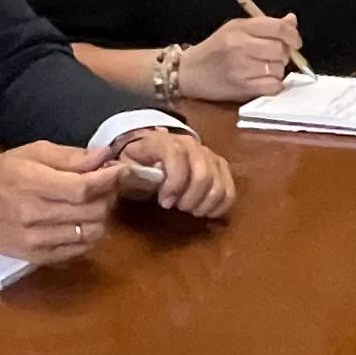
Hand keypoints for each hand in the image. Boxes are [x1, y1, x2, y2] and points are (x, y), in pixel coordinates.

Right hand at [0, 139, 124, 263]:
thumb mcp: (29, 153)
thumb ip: (68, 156)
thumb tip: (104, 156)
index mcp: (30, 183)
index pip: (82, 188)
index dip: (109, 180)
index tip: (122, 170)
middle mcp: (33, 216)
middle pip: (92, 212)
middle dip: (108, 196)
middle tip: (107, 184)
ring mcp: (36, 241)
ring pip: (91, 233)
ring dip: (102, 217)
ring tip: (95, 202)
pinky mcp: (38, 258)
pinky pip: (79, 250)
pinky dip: (89, 235)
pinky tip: (82, 220)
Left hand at [115, 129, 236, 220]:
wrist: (152, 147)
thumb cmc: (138, 161)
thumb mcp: (125, 164)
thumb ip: (126, 172)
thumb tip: (130, 179)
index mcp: (164, 142)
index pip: (177, 156)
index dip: (174, 183)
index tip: (165, 203)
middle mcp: (190, 144)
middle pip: (203, 173)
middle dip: (191, 198)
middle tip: (179, 208)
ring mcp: (208, 154)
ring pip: (218, 182)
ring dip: (205, 203)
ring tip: (190, 210)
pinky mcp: (220, 166)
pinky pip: (229, 188)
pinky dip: (220, 205)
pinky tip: (206, 212)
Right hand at [180, 11, 301, 99]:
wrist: (190, 72)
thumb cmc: (215, 49)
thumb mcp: (236, 29)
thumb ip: (265, 25)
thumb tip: (292, 21)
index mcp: (240, 27)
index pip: (278, 27)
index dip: (293, 35)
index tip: (295, 42)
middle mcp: (240, 46)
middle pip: (280, 50)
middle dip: (284, 54)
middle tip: (274, 57)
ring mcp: (241, 68)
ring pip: (278, 69)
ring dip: (277, 70)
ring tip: (263, 69)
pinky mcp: (242, 88)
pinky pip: (273, 86)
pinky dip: (273, 85)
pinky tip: (263, 81)